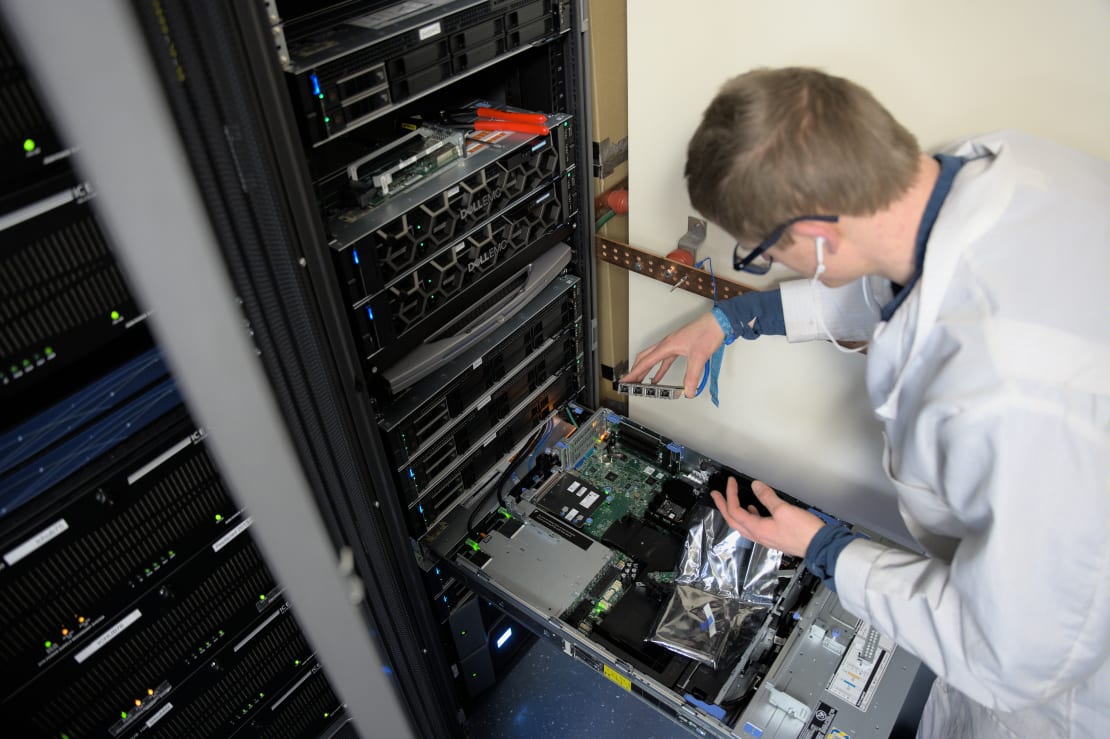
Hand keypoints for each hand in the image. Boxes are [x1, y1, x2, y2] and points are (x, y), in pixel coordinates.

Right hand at [621, 312, 723, 397]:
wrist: (718, 322)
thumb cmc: (707, 332)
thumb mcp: (699, 357)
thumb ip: (692, 376)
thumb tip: (688, 390)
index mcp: (667, 345)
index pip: (646, 362)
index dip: (634, 373)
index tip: (626, 380)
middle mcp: (667, 344)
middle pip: (645, 358)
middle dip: (636, 371)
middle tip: (629, 381)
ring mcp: (672, 345)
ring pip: (653, 359)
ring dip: (646, 370)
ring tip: (641, 382)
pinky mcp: (679, 347)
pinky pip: (665, 360)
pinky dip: (660, 369)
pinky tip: (658, 377)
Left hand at [710, 477, 824, 557]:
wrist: (819, 546)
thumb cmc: (804, 532)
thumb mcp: (784, 510)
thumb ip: (767, 497)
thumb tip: (756, 486)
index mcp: (757, 529)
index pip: (735, 511)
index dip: (730, 495)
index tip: (730, 483)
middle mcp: (758, 536)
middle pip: (733, 520)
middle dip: (723, 506)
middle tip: (716, 495)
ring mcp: (765, 538)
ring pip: (743, 524)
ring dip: (735, 512)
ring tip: (731, 501)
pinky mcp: (774, 537)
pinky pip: (755, 526)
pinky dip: (750, 516)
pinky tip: (754, 509)